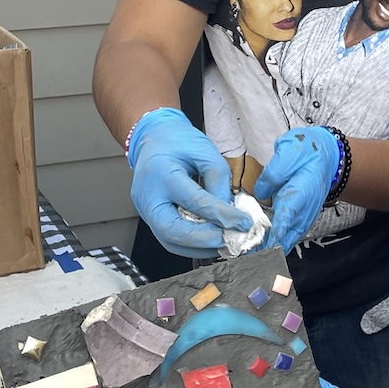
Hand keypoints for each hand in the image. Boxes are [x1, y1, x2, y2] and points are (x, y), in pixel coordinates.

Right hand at [127, 108, 251, 258]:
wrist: (153, 139)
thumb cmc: (178, 142)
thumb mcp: (205, 152)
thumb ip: (219, 181)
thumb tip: (230, 213)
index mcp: (162, 174)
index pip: (194, 201)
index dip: (222, 215)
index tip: (243, 223)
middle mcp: (148, 197)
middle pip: (173, 231)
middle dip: (206, 240)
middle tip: (232, 239)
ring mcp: (145, 211)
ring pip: (170, 242)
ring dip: (201, 248)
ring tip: (226, 242)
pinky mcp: (150, 219)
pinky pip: (170, 239)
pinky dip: (192, 245)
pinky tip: (212, 241)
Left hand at [253, 127, 340, 251]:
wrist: (329, 157)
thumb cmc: (307, 153)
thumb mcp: (287, 153)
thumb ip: (272, 175)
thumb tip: (259, 195)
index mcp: (300, 193)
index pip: (286, 217)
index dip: (274, 234)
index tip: (262, 249)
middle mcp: (305, 209)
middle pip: (288, 235)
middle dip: (270, 249)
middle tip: (250, 259)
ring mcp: (306, 215)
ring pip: (291, 238)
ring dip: (275, 249)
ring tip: (256, 258)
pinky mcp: (304, 216)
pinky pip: (293, 234)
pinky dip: (281, 243)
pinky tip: (268, 250)